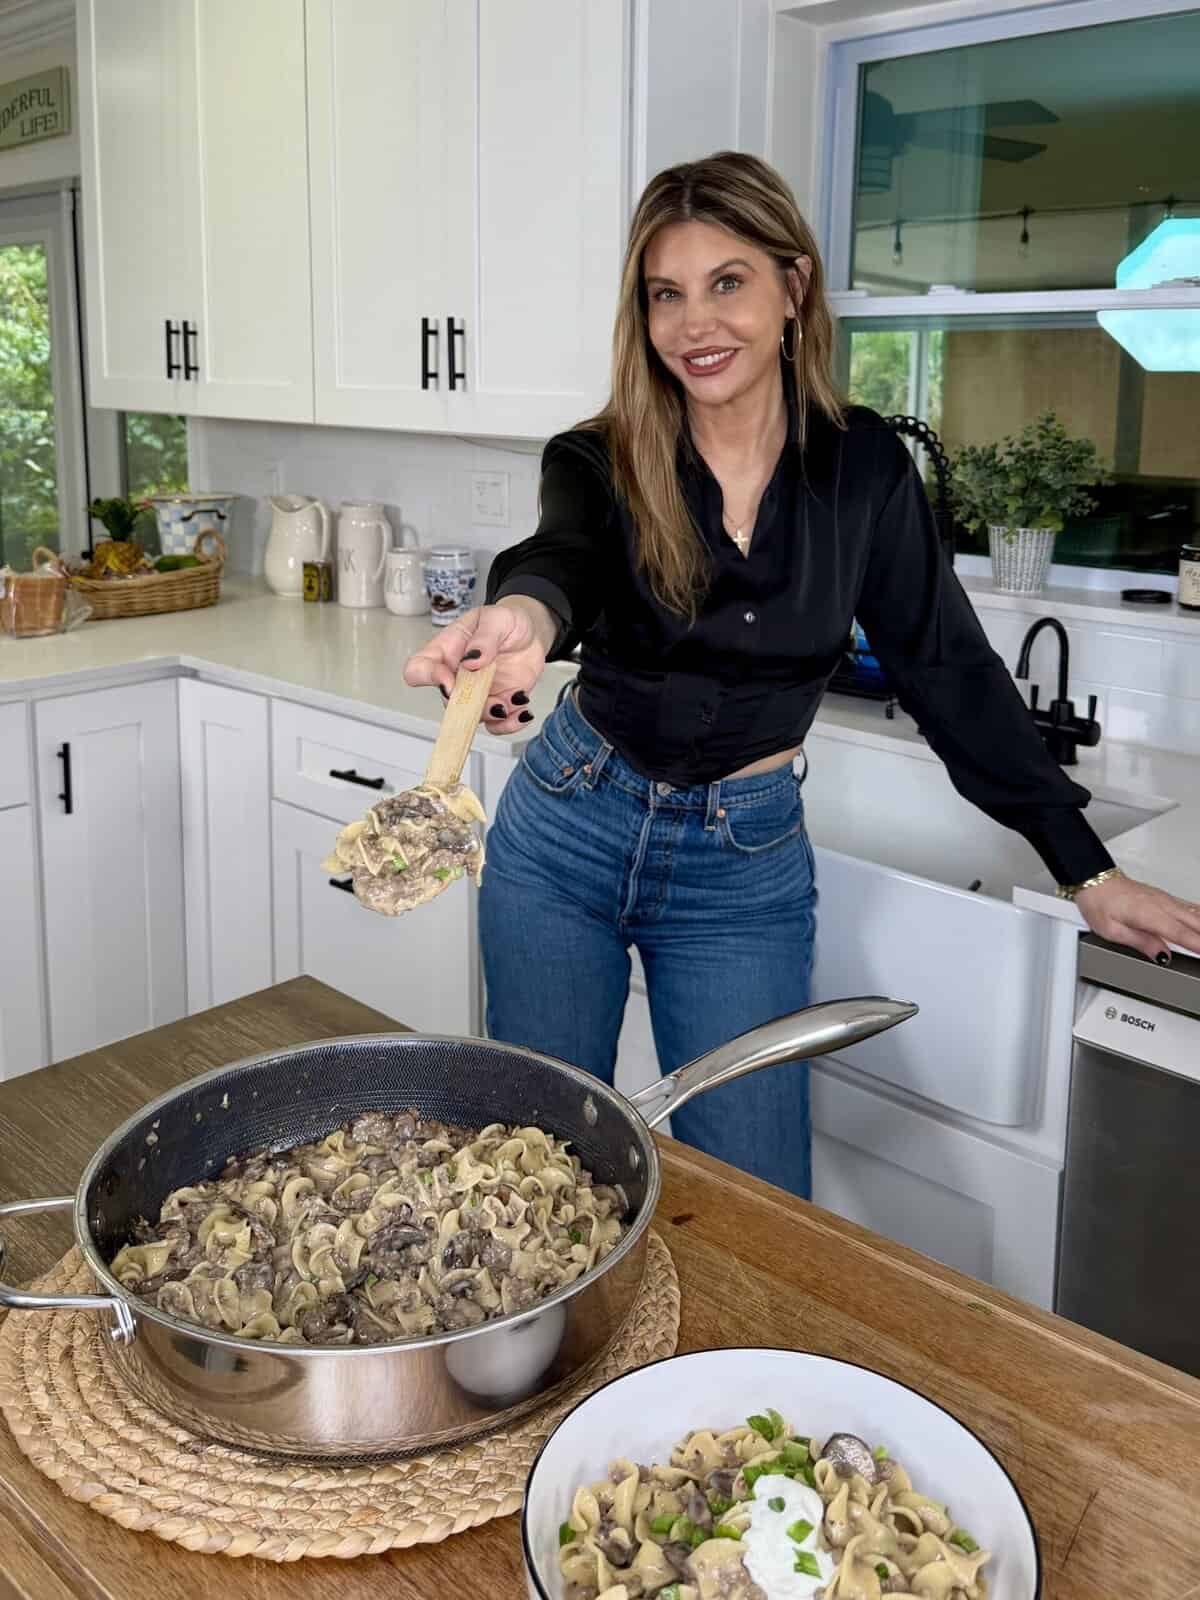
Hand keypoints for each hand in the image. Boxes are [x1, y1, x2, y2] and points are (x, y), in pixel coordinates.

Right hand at [403, 599, 553, 733]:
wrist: (531, 633)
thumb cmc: (506, 621)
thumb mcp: (496, 618)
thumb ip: (484, 638)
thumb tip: (471, 660)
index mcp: (447, 650)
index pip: (419, 668)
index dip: (429, 678)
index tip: (450, 682)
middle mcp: (458, 676)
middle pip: (448, 702)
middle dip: (469, 705)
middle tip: (492, 698)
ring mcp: (477, 693)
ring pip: (472, 717)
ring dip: (493, 715)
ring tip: (514, 700)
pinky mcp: (498, 703)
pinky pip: (497, 725)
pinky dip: (510, 724)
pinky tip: (523, 710)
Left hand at [1076, 873, 1199, 962]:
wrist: (1094, 880)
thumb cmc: (1098, 902)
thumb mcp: (1112, 930)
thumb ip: (1141, 943)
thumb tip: (1163, 955)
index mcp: (1149, 914)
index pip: (1181, 933)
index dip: (1198, 945)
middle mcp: (1161, 904)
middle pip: (1194, 922)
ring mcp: (1164, 899)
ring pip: (1195, 913)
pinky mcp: (1164, 897)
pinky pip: (1189, 907)